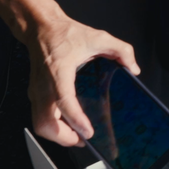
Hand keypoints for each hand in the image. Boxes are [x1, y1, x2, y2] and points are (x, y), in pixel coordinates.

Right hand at [26, 13, 141, 146]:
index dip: (75, 119)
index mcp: (59, 71)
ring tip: (76, 137)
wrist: (41, 28)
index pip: (64, 101)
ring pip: (40, 125)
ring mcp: (36, 92)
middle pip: (46, 123)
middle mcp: (44, 85)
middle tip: (83, 139)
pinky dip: (52, 128)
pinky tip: (67, 126)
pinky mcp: (34, 95)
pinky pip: (39, 118)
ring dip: (57, 136)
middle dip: (64, 137)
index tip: (87, 131)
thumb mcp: (98, 37)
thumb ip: (121, 50)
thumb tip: (133, 67)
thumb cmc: (65, 34)